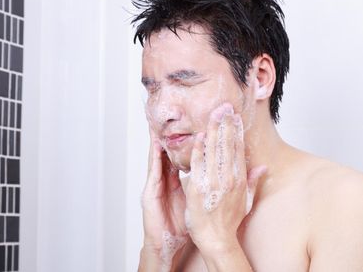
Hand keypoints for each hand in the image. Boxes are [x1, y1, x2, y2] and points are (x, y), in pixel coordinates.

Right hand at [140, 128, 188, 267]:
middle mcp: (164, 180)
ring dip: (158, 142)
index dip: (186, 142)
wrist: (166, 243)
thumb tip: (212, 175)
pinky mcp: (150, 192)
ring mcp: (155, 185)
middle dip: (170, 137)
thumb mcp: (193, 202)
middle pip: (167, 154)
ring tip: (160, 125)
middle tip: (174, 118)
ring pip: (158, 158)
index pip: (180, 157)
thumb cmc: (179, 226)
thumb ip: (200, 186)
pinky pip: (154, 171)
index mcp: (174, 182)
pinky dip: (155, 158)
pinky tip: (156, 147)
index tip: (192, 127)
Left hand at [184, 103, 266, 256]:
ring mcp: (213, 182)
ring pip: (213, 151)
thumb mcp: (246, 200)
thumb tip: (263, 167)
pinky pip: (198, 164)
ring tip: (213, 114)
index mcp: (238, 179)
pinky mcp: (199, 188)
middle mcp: (227, 178)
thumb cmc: (229, 220)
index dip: (236, 130)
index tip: (234, 116)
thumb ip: (253, 181)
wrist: (216, 238)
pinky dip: (199, 150)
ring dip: (213, 131)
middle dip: (224, 124)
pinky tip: (199, 136)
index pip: (237, 149)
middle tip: (223, 107)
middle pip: (226, 145)